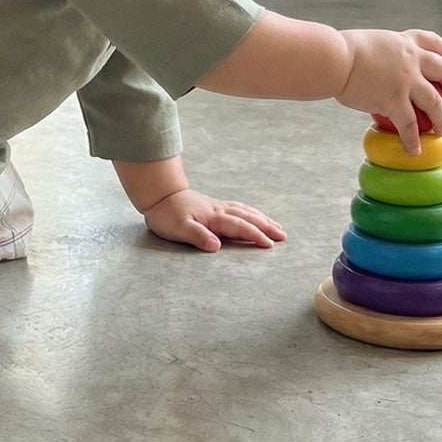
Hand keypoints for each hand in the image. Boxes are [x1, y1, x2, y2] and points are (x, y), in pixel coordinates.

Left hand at [144, 187, 284, 252]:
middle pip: (248, 218)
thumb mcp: (178, 228)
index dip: (255, 235)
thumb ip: (197, 236)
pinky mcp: (214, 206)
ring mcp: (218, 206)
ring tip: (277, 226)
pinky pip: (238, 208)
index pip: (239, 227)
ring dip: (262, 219)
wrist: (158, 195)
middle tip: (283, 236)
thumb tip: (216, 246)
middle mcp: (219, 210)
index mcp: (213, 217)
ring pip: (245, 211)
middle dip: (266, 227)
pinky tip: (254, 215)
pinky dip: (251, 212)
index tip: (270, 245)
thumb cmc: (166, 215)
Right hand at [335, 28, 441, 154]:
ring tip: (441, 131)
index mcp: (403, 42)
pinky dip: (413, 140)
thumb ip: (378, 55)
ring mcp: (406, 82)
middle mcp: (411, 60)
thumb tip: (371, 68)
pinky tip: (414, 151)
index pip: (433, 42)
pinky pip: (409, 125)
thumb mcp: (367, 44)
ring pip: (435, 102)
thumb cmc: (338, 51)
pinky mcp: (394, 102)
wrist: (334, 59)